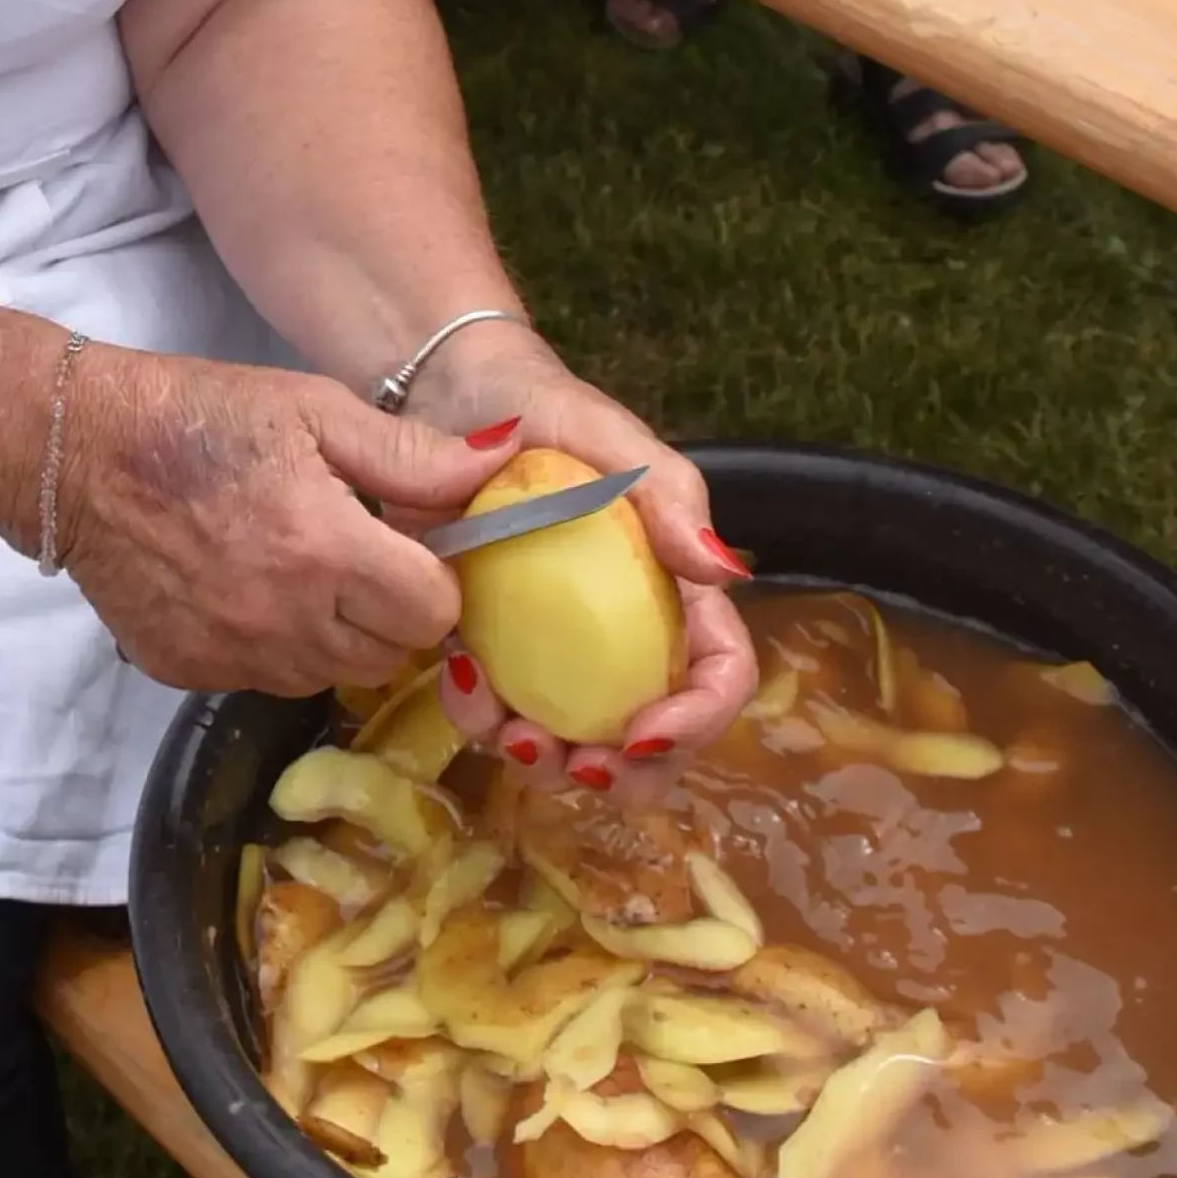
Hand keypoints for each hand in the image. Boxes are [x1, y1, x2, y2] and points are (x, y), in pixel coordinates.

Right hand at [50, 347, 525, 697]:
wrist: (74, 452)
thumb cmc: (200, 415)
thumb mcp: (312, 409)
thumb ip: (410, 454)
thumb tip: (506, 459)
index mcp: (324, 549)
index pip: (433, 611)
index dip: (436, 580)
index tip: (416, 549)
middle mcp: (284, 619)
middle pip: (391, 656)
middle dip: (393, 612)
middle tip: (364, 559)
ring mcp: (233, 655)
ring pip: (330, 675)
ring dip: (338, 635)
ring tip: (304, 571)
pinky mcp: (189, 672)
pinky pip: (265, 679)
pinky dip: (274, 646)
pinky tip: (249, 590)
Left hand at [408, 334, 756, 795]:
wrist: (449, 403)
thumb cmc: (545, 414)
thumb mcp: (613, 441)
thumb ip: (671, 497)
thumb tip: (727, 569)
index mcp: (675, 593)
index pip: (720, 672)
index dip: (698, 720)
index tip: (643, 734)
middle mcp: (626, 638)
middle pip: (656, 740)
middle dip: (625, 775)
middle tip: (577, 765)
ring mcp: (560, 656)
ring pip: (577, 747)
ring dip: (548, 764)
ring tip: (505, 732)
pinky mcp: (496, 656)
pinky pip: (499, 716)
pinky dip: (482, 722)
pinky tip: (459, 682)